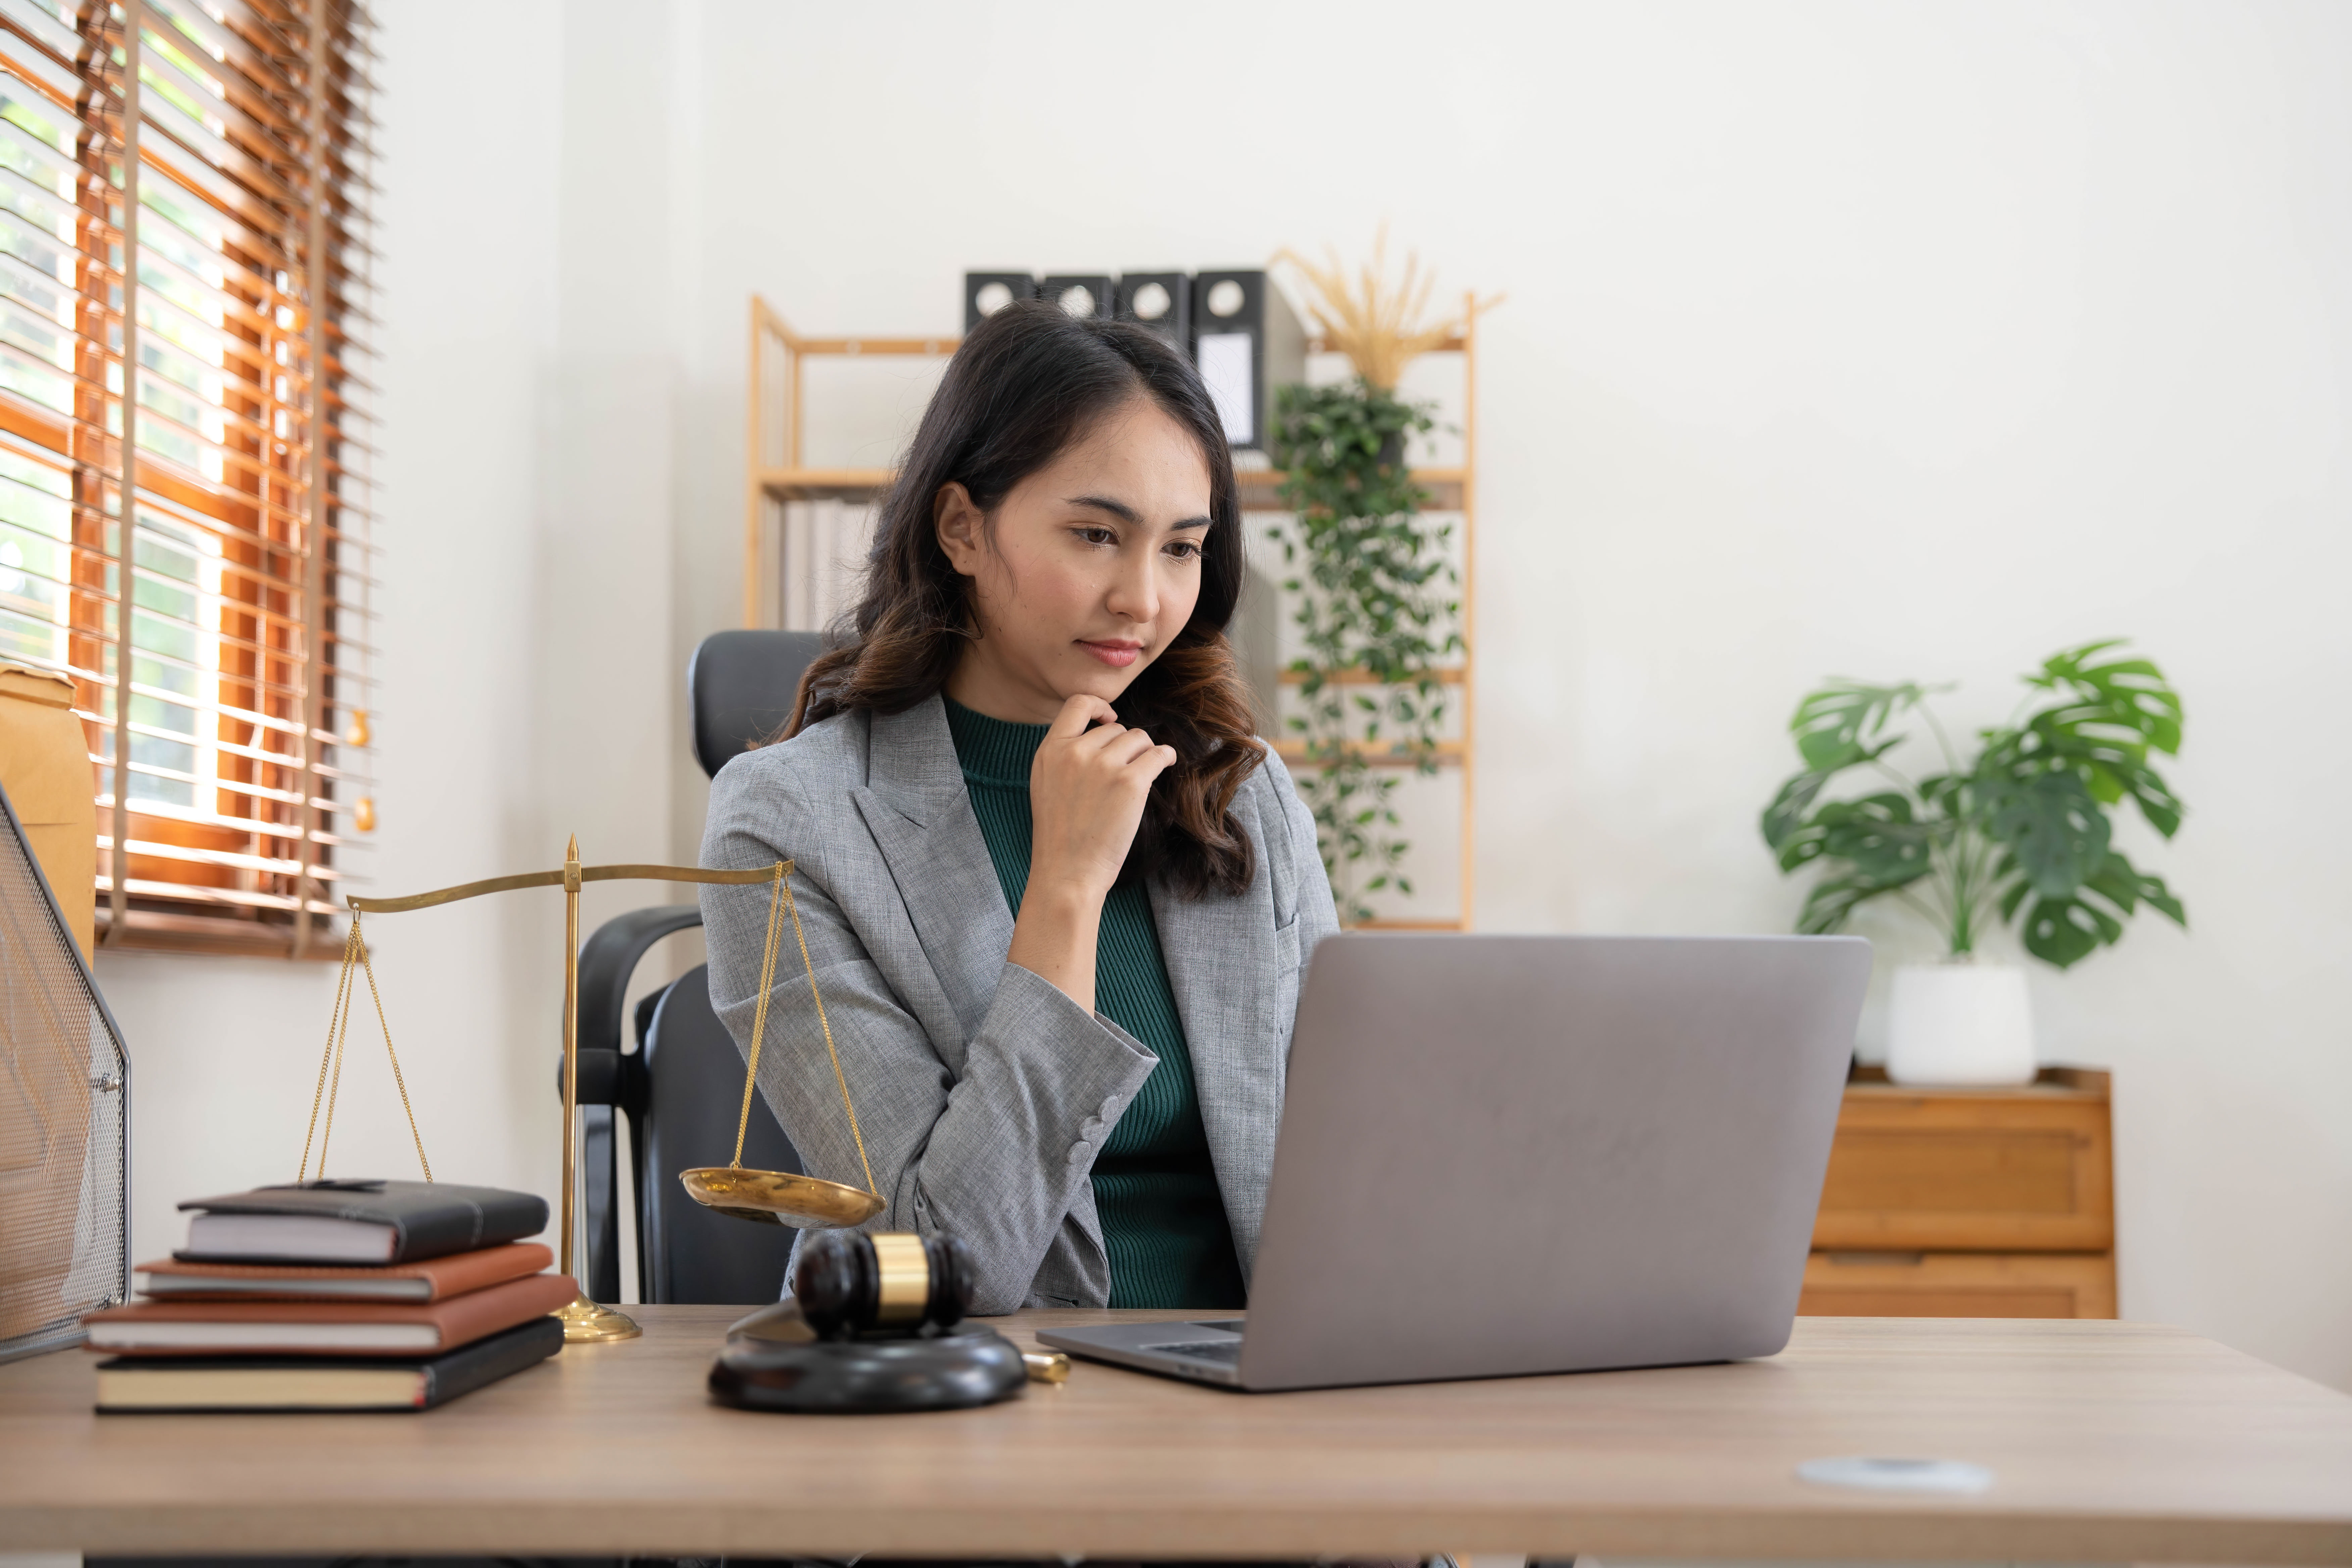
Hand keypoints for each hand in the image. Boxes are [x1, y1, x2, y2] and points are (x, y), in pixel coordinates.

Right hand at [1007, 695, 1176, 1011]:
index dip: (1099, 708)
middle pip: (1116, 728)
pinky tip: (1166, 763)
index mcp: (1050, 750)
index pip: (1077, 703)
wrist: (1068, 873)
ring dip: (1144, 753)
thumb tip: (1100, 733)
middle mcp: (1075, 751)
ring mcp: (1103, 765)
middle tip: (1124, 774)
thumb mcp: (1046, 785)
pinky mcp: (1130, 782)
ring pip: (1138, 738)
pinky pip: (1158, 754)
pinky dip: (1165, 757)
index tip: (1109, 721)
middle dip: (1125, 746)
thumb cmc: (1060, 837)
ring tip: (1141, 775)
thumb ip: (1065, 756)